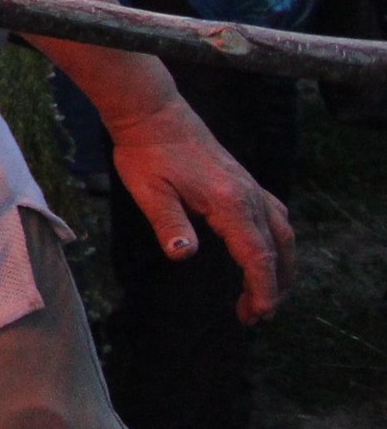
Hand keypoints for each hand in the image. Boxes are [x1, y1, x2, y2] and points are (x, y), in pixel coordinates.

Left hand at [107, 99, 294, 322]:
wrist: (152, 113)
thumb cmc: (146, 153)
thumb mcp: (149, 192)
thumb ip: (169, 224)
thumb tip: (185, 254)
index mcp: (230, 202)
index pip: (258, 256)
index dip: (263, 289)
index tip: (259, 314)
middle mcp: (249, 195)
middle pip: (279, 249)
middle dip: (275, 285)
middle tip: (256, 314)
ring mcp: (250, 186)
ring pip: (282, 233)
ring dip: (280, 265)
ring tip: (265, 293)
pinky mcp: (243, 181)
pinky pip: (274, 215)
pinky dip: (277, 242)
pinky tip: (265, 253)